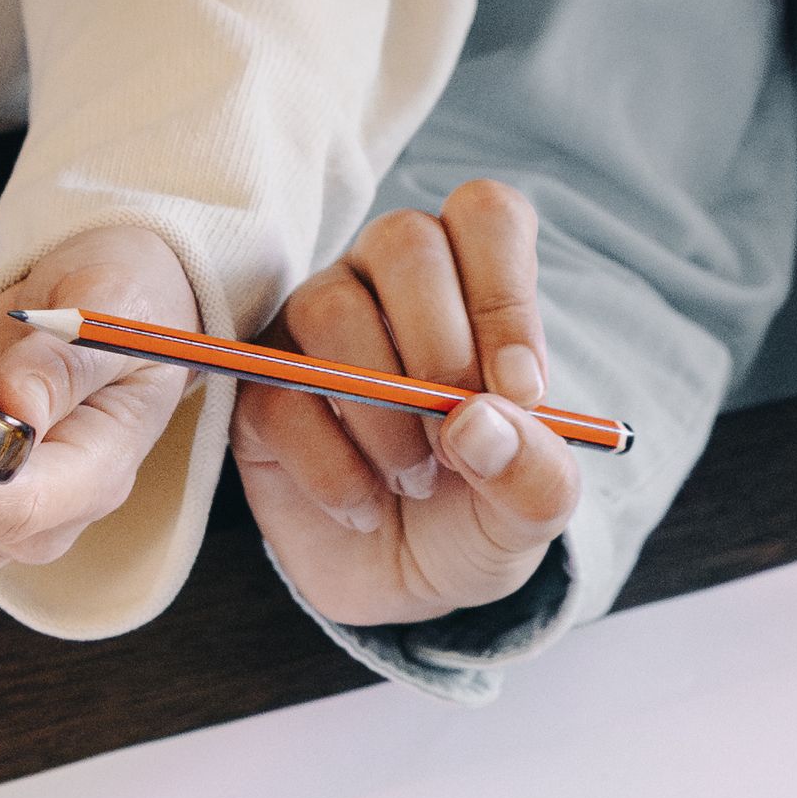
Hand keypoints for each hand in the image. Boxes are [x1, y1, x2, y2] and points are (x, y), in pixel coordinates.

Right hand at [230, 178, 576, 631]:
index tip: (520, 390)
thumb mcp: (533, 508)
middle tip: (457, 439)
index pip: (486, 216)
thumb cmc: (476, 512)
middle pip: (404, 242)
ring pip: (332, 311)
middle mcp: (388, 279)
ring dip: (384, 414)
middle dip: (441, 349)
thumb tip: (476, 421)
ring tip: (414, 479)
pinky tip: (365, 505)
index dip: (504, 294)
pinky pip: (279, 395)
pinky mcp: (259, 385)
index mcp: (472, 278)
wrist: (405, 581)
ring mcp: (313, 323)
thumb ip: (536, 470)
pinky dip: (334, 468)